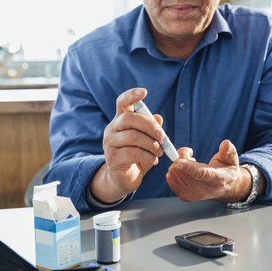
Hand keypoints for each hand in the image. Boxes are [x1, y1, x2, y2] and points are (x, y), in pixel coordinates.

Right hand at [90, 88, 164, 202]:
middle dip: (149, 125)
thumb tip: (158, 118)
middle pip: (129, 118)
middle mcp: (111, 129)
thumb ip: (152, 129)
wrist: (123, 179)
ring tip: (160, 152)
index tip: (144, 92)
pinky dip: (148, 156)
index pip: (122, 102)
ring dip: (152, 144)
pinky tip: (154, 160)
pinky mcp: (112, 159)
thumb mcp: (147, 141)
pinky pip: (133, 153)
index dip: (132, 95)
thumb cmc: (136, 156)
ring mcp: (109, 144)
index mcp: (120, 120)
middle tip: (162, 135)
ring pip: (133, 137)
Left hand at [166, 140, 252, 202]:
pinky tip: (186, 172)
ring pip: (174, 172)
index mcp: (217, 180)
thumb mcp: (231, 159)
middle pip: (182, 171)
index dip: (188, 167)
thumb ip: (229, 151)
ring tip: (191, 165)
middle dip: (183, 157)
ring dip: (179, 164)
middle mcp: (203, 190)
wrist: (224, 188)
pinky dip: (175, 170)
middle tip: (192, 157)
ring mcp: (192, 195)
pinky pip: (169, 177)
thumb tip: (225, 143)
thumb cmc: (226, 171)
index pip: (201, 174)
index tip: (177, 161)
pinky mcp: (184, 197)